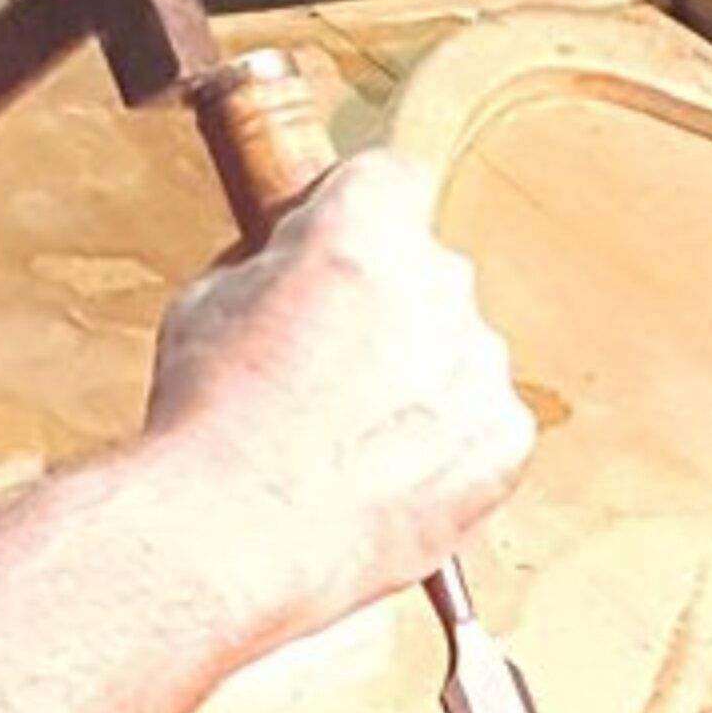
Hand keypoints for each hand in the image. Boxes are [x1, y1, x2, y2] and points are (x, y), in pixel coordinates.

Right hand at [133, 157, 532, 631]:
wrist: (233, 535)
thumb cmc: (210, 424)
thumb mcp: (208, 299)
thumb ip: (275, 263)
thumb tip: (294, 264)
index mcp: (364, 230)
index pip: (388, 177)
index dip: (355, 214)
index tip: (335, 247)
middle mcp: (438, 283)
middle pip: (426, 268)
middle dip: (385, 302)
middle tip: (325, 361)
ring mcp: (479, 364)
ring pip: (456, 348)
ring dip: (416, 376)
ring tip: (346, 434)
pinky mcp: (503, 441)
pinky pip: (484, 420)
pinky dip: (447, 442)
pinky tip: (383, 470)